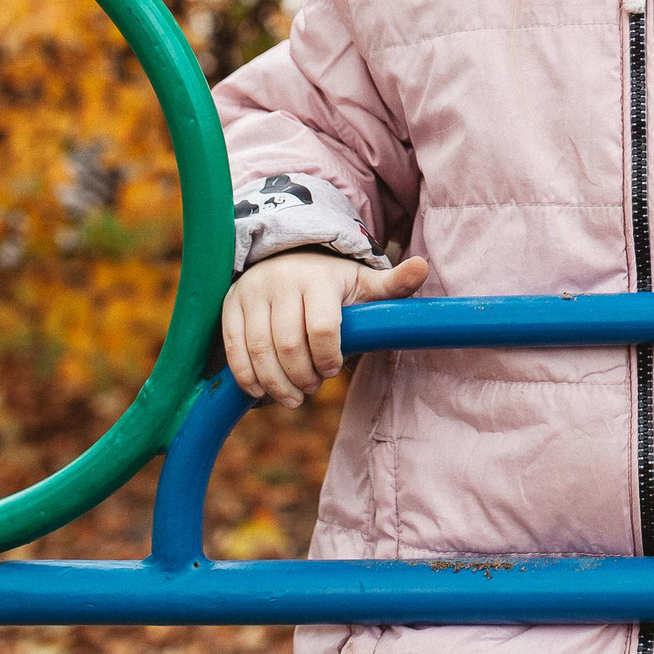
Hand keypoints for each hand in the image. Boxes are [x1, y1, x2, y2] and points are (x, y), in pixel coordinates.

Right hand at [220, 250, 429, 407]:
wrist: (288, 256)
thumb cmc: (333, 281)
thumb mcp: (364, 281)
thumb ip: (393, 284)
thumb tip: (424, 267)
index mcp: (318, 278)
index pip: (323, 329)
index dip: (329, 359)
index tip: (333, 370)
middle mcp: (281, 282)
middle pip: (287, 345)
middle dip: (302, 376)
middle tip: (312, 389)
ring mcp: (251, 293)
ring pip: (258, 350)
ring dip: (275, 383)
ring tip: (292, 398)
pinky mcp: (230, 305)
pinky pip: (233, 347)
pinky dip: (246, 376)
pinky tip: (262, 391)